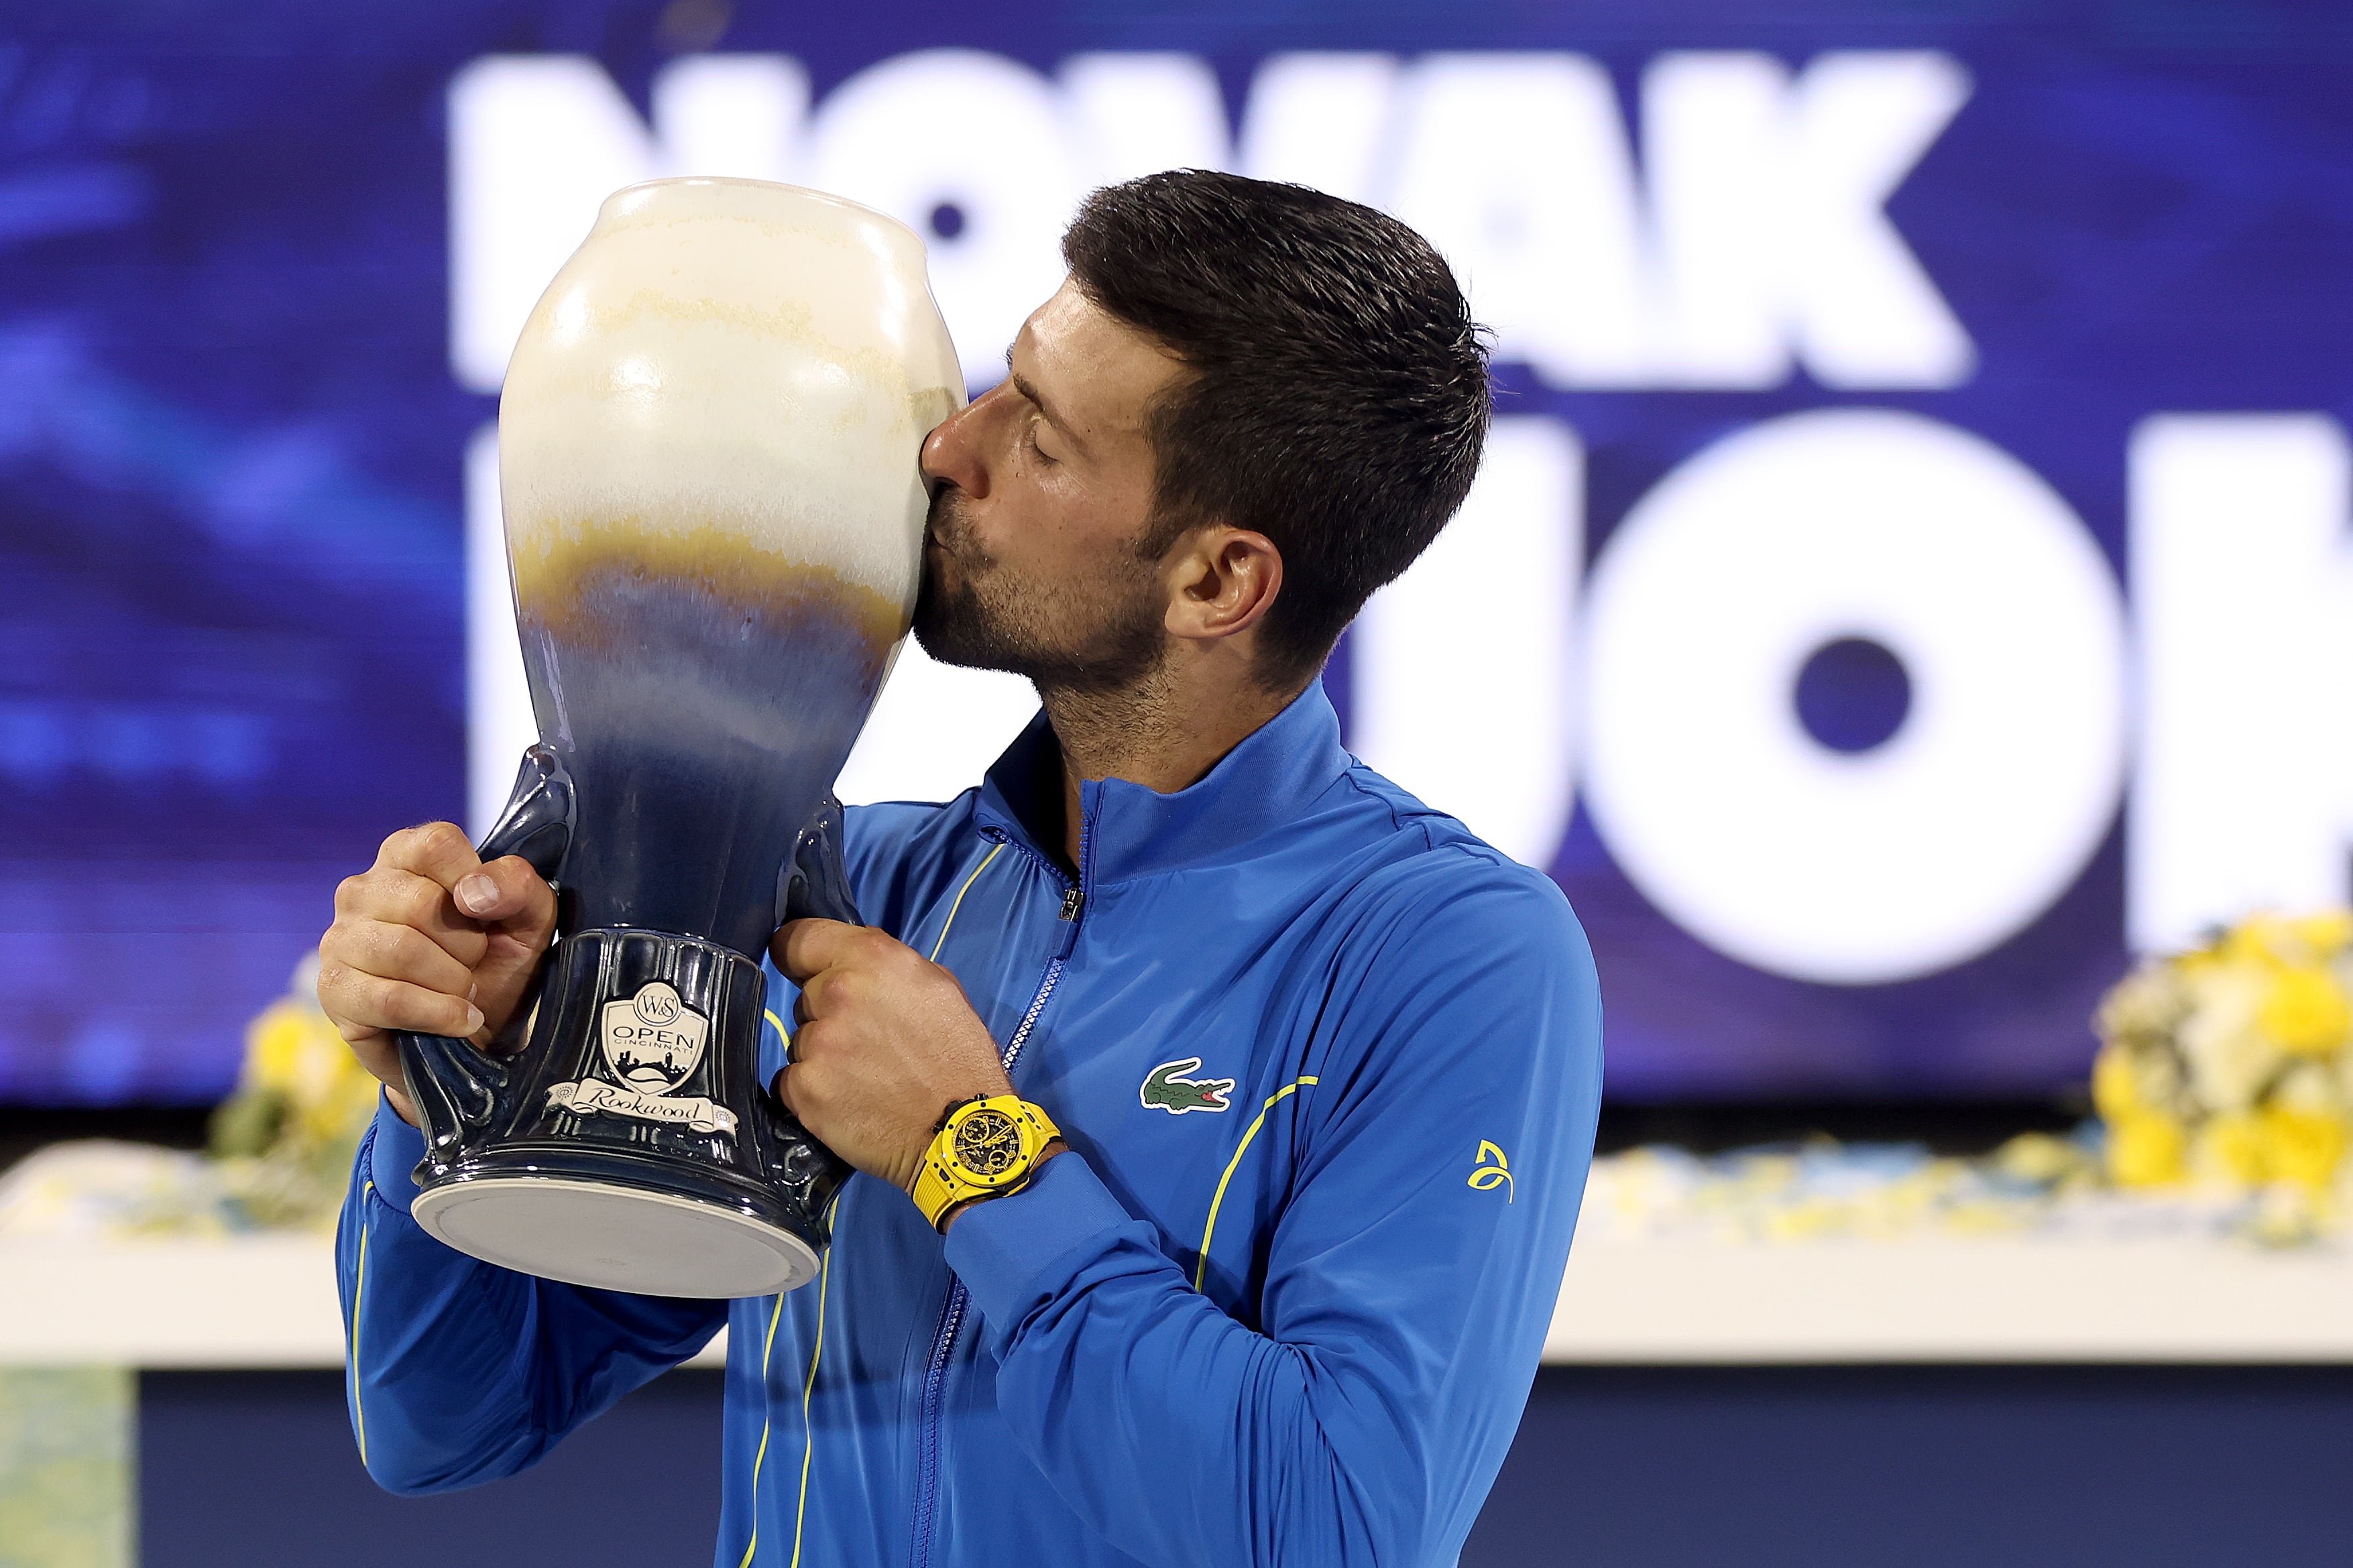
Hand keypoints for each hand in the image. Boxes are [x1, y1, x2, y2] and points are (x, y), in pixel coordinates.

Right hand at [318, 822, 557, 1126]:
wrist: (480, 1031)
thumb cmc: (499, 961)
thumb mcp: (529, 917)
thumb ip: (517, 886)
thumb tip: (472, 892)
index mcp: (405, 856)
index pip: (435, 844)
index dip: (475, 883)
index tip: (487, 916)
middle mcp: (362, 889)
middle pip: (421, 903)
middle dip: (468, 944)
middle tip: (475, 963)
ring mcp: (340, 939)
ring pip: (403, 951)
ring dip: (453, 981)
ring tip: (465, 991)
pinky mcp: (335, 990)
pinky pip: (389, 999)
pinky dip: (438, 1013)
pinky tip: (459, 1019)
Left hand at [771, 919, 1012, 1196]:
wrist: (962, 1131)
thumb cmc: (960, 1057)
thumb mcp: (938, 987)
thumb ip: (886, 967)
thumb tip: (849, 964)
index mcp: (873, 959)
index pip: (797, 940)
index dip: (797, 956)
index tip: (802, 969)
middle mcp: (837, 993)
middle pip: (806, 995)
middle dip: (828, 1012)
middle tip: (868, 1041)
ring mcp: (816, 1043)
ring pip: (802, 1040)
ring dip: (824, 1054)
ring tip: (866, 1077)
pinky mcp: (804, 1089)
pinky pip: (794, 1080)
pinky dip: (815, 1090)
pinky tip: (849, 1101)